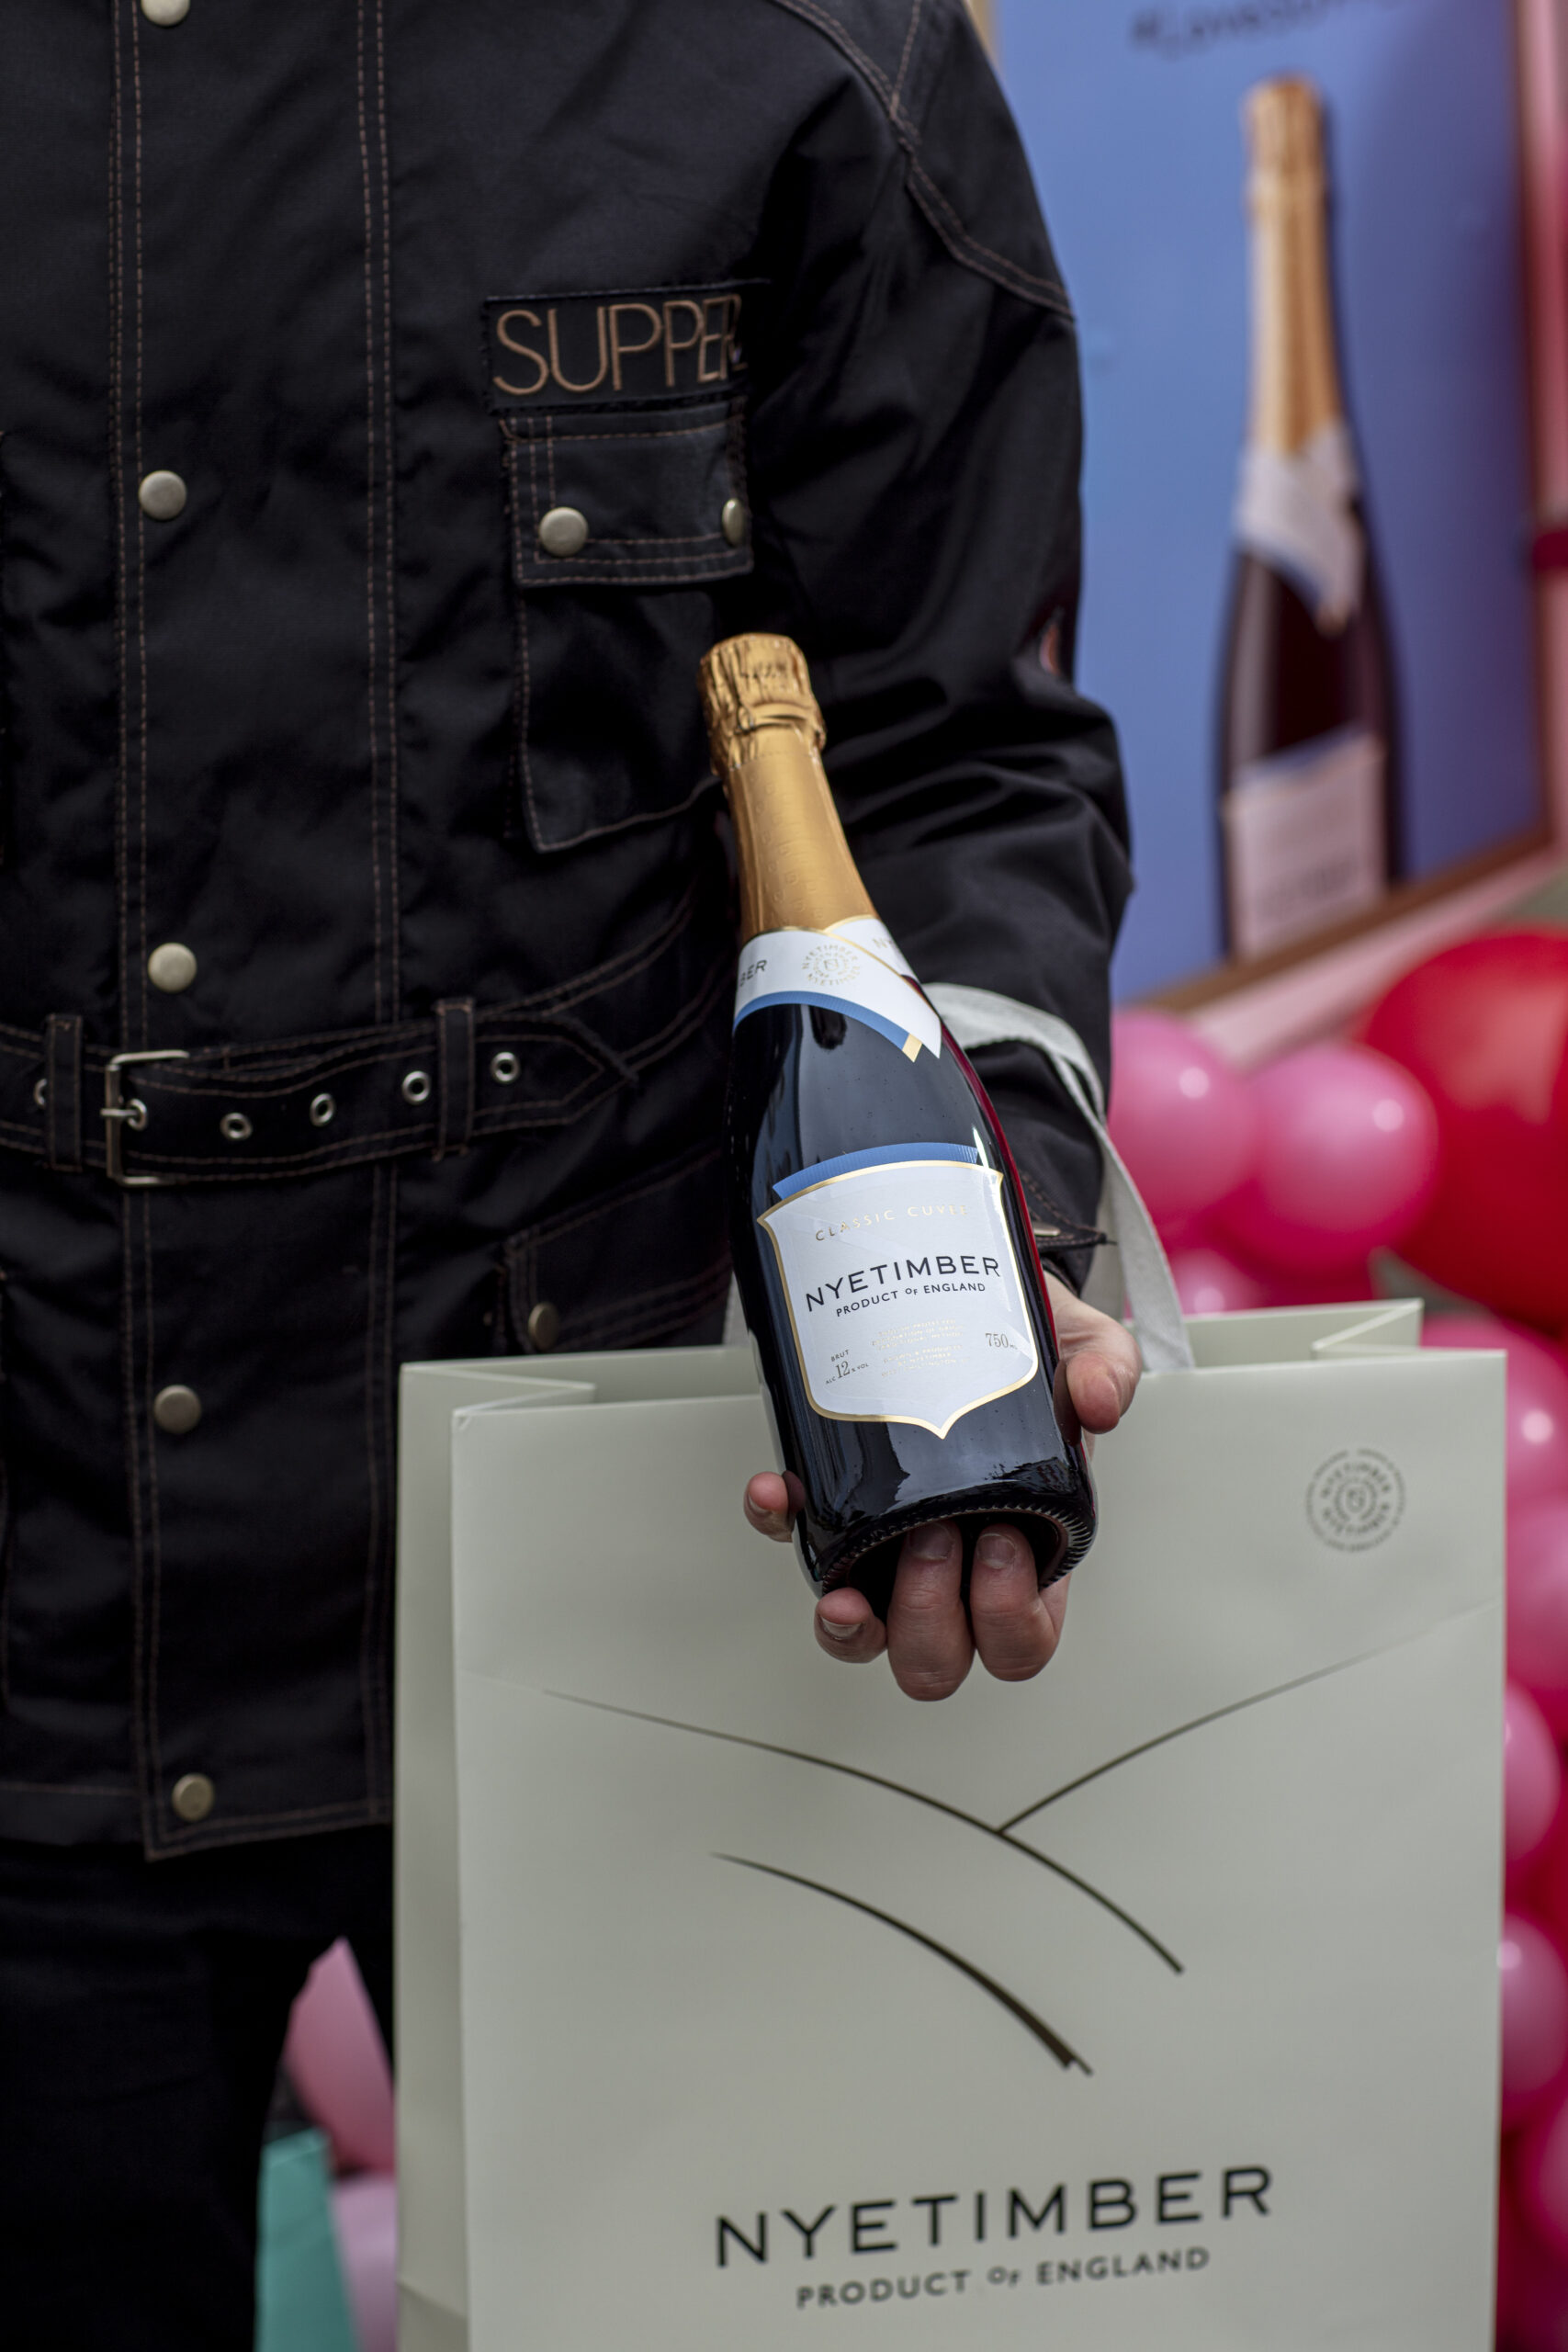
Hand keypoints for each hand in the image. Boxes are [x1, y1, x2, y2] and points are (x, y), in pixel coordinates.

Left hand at [743, 1273, 1139, 1700]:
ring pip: (860, 1638)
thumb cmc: (1027, 1353)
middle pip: (936, 1662)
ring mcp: (886, 1549)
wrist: (962, 1299)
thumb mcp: (1085, 1349)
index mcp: (1025, 1554)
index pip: (1020, 1642)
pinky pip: (797, 1538)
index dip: (1008, 1618)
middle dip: (932, 1615)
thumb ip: (1106, 1370)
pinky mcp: (834, 1508)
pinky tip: (779, 1491)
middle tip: (938, 1536)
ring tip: (857, 1562)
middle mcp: (953, 1569)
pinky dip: (781, 1523)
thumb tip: (1097, 1403)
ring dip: (852, 1623)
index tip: (1004, 1540)